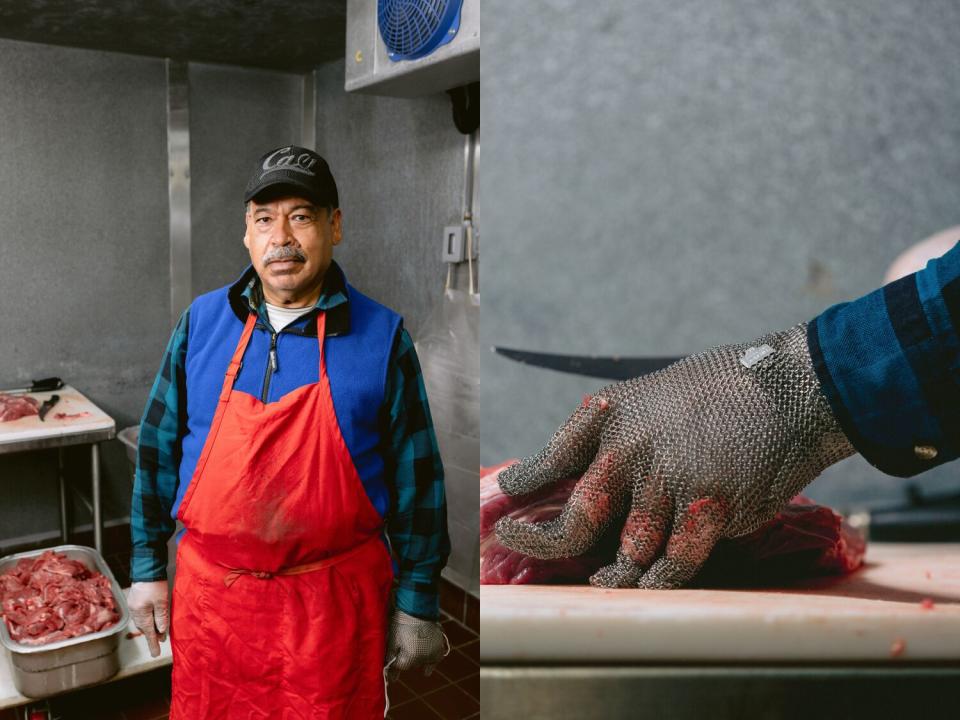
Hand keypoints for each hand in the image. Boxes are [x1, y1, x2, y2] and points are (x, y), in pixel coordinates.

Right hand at [127, 580, 168, 656]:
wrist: (146, 568)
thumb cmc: (156, 584)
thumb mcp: (162, 601)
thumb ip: (161, 617)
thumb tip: (161, 632)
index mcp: (141, 613)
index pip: (148, 633)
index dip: (153, 644)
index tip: (156, 654)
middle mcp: (135, 612)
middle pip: (144, 628)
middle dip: (152, 636)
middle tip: (160, 642)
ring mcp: (133, 606)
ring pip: (142, 622)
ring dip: (150, 627)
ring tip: (158, 633)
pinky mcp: (134, 600)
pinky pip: (140, 615)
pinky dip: (147, 619)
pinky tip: (152, 619)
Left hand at [385, 609, 448, 679]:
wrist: (417, 607)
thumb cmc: (402, 623)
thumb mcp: (393, 640)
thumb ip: (391, 658)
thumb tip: (388, 675)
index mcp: (410, 657)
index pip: (401, 667)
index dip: (395, 666)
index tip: (391, 668)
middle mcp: (423, 657)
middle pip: (412, 664)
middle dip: (407, 660)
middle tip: (403, 650)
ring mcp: (434, 651)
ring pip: (424, 661)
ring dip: (419, 659)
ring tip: (414, 650)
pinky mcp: (440, 644)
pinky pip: (436, 657)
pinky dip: (431, 660)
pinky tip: (427, 667)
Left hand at [495, 323, 854, 588]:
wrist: (787, 387)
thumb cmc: (723, 388)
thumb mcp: (654, 393)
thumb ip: (623, 433)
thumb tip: (595, 469)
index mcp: (612, 416)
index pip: (555, 455)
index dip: (526, 478)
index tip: (507, 493)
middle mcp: (629, 450)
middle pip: (578, 516)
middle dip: (542, 541)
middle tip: (518, 544)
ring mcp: (667, 482)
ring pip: (630, 549)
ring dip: (616, 571)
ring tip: (607, 578)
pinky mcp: (707, 508)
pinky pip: (675, 562)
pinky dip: (661, 579)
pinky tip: (649, 583)